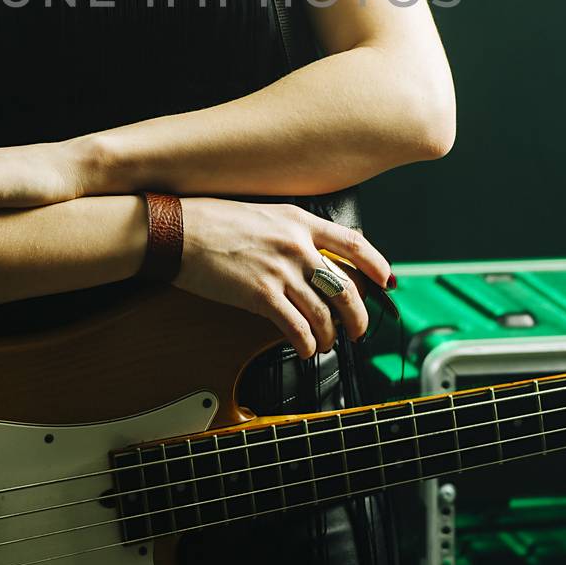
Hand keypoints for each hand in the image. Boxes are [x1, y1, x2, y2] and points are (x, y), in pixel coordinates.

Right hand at [174, 197, 391, 359]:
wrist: (178, 230)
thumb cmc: (212, 221)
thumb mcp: (264, 214)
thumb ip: (292, 232)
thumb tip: (313, 257)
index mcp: (299, 221)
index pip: (354, 243)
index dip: (377, 266)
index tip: (387, 282)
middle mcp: (297, 245)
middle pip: (346, 288)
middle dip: (358, 317)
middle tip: (358, 331)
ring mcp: (281, 270)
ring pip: (324, 313)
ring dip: (330, 336)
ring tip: (326, 344)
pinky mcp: (261, 294)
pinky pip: (297, 327)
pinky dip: (307, 344)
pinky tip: (306, 349)